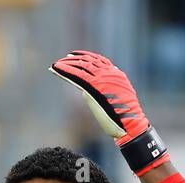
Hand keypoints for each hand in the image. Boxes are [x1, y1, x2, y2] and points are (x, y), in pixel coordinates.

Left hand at [50, 50, 169, 174]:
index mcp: (116, 75)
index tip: (75, 56)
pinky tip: (55, 68)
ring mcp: (101, 78)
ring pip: (80, 66)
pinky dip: (65, 71)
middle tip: (63, 60)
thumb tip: (100, 88)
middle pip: (88, 61)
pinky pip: (76, 75)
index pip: (99, 60)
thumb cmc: (124, 117)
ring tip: (55, 65)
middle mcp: (108, 73)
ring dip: (66, 64)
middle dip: (74, 59)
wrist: (128, 125)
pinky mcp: (93, 86)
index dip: (86, 57)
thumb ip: (109, 89)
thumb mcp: (118, 99)